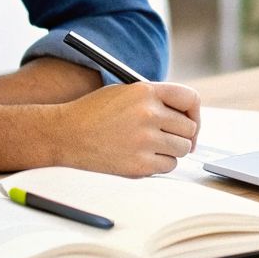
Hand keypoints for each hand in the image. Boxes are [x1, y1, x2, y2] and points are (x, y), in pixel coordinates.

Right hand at [53, 82, 201, 176]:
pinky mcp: (139, 164)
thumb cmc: (93, 113)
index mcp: (145, 91)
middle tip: (167, 139)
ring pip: (182, 149)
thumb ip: (155, 99)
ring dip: (171, 150)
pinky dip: (160, 164)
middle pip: (189, 128)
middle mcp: (148, 113)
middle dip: (181, 135)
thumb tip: (186, 116)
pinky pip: (168, 166)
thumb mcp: (124, 93)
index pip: (190, 99)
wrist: (64, 135)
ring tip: (150, 147)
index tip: (190, 122)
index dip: (194, 113)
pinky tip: (142, 157)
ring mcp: (144, 140)